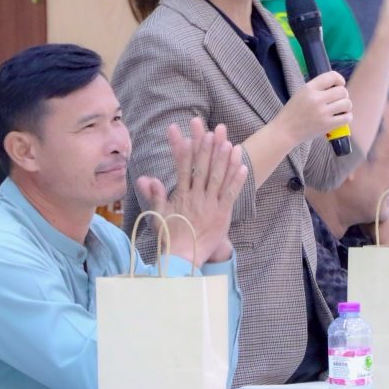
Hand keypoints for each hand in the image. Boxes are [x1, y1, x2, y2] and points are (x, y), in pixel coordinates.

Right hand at [135, 117, 246, 266]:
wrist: (183, 257)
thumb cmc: (170, 237)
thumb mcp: (158, 214)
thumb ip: (154, 194)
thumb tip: (144, 177)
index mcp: (181, 195)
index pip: (181, 167)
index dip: (182, 149)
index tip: (182, 133)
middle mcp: (196, 197)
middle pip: (202, 168)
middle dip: (206, 148)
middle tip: (210, 131)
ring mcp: (210, 205)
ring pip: (218, 178)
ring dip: (223, 160)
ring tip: (229, 142)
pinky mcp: (223, 214)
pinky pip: (231, 194)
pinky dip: (237, 180)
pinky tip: (243, 166)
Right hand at [273, 71, 352, 145]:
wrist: (286, 130)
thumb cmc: (294, 111)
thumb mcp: (301, 93)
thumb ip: (318, 87)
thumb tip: (339, 85)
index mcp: (309, 88)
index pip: (331, 76)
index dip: (339, 79)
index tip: (339, 84)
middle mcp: (316, 99)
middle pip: (342, 91)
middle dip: (343, 95)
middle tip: (337, 100)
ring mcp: (322, 113)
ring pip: (347, 103)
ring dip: (346, 106)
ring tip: (340, 109)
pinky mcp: (327, 125)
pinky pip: (347, 117)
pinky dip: (347, 117)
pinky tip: (340, 117)